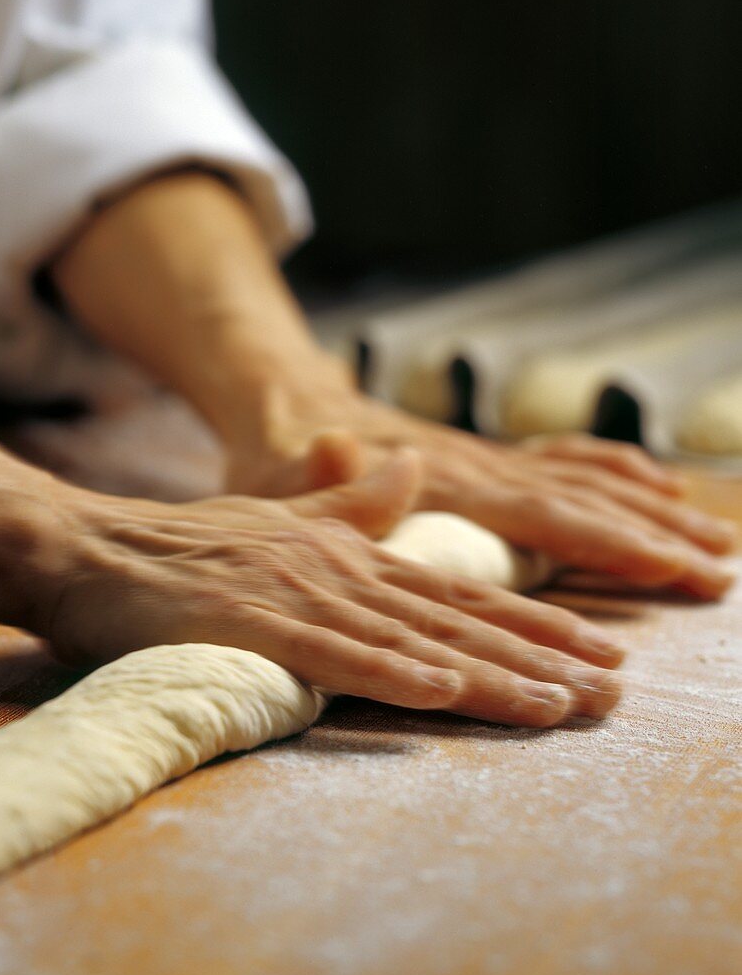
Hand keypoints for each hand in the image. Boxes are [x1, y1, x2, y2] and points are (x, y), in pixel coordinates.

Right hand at [46, 452, 622, 728]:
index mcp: (349, 550)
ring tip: (558, 705)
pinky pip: (333, 651)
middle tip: (614, 687)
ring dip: (487, 672)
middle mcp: (338, 567)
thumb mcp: (279, 522)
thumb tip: (412, 469)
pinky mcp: (252, 620)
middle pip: (454, 615)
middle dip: (540, 652)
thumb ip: (351, 505)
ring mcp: (298, 592)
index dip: (532, 618)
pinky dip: (391, 670)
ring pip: (411, 637)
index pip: (457, 589)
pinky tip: (443, 687)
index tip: (596, 646)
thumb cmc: (182, 549)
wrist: (88, 545)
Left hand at [225, 386, 735, 599]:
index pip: (540, 513)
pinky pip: (562, 463)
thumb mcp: (278, 475)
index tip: (669, 565)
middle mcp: (475, 465)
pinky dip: (614, 475)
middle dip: (651, 538)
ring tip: (714, 540)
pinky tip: (656, 488)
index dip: (604, 542)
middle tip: (719, 571)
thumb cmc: (277, 455)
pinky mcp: (483, 460)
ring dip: (650, 510)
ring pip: (583, 482)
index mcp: (440, 481)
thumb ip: (313, 473)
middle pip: (580, 501)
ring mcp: (484, 458)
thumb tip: (333, 444)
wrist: (287, 403)